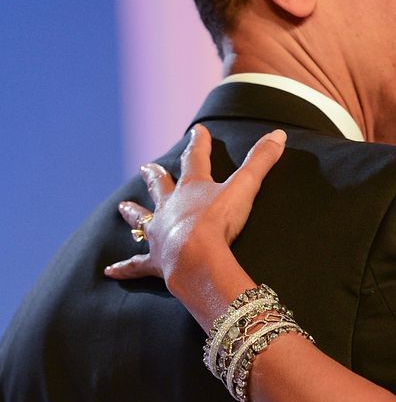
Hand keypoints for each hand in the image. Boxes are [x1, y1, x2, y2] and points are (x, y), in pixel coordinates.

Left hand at [105, 124, 285, 289]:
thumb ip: (261, 160)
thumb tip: (278, 134)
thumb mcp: (245, 186)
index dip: (199, 144)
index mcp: (192, 189)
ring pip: (142, 220)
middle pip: (161, 187)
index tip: (197, 131)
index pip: (197, 160)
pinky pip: (137, 263)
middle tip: (146, 167)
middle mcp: (170, 207)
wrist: (196, 256)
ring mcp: (160, 233)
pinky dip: (125, 267)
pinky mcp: (156, 260)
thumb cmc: (220, 221)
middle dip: (155, 176)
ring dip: (133, 213)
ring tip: (122, 207)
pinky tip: (110, 270)